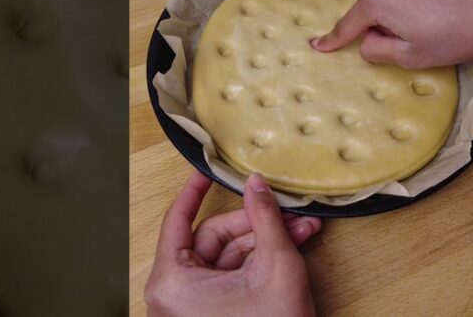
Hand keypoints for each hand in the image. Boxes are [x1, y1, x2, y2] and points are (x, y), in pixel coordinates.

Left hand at [144, 171, 321, 316]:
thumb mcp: (275, 264)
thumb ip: (265, 218)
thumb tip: (256, 184)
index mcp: (172, 282)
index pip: (178, 220)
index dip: (194, 190)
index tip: (205, 169)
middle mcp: (172, 295)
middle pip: (212, 238)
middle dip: (254, 223)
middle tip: (285, 210)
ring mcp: (190, 307)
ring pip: (226, 257)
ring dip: (263, 241)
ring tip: (300, 230)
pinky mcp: (208, 314)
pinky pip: (230, 277)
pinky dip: (258, 262)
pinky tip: (290, 247)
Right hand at [310, 0, 472, 68]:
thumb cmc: (456, 35)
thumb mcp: (411, 57)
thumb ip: (377, 50)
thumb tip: (366, 41)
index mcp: (375, 3)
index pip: (348, 25)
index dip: (333, 39)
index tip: (318, 46)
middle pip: (369, 4)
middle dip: (380, 21)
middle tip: (413, 36)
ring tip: (424, 12)